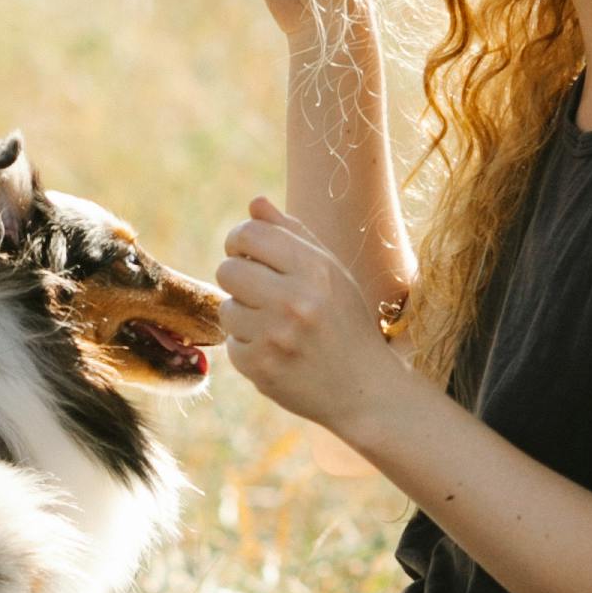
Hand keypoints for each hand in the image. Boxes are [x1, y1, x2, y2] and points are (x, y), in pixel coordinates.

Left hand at [214, 195, 395, 442]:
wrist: (365, 389)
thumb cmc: (345, 322)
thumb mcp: (331, 273)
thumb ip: (292, 234)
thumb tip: (255, 203)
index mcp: (315, 269)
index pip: (250, 234)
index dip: (239, 240)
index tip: (246, 253)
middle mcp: (295, 300)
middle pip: (228, 270)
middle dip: (239, 279)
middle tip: (262, 294)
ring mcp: (276, 337)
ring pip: (226, 309)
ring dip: (244, 317)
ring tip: (275, 327)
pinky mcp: (261, 368)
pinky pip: (231, 344)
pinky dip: (249, 348)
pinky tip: (277, 353)